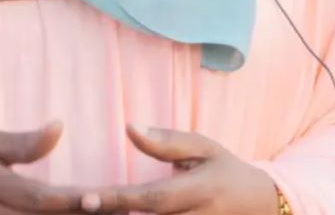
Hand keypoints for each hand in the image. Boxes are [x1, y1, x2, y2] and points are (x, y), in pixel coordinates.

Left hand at [78, 126, 278, 213]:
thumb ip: (166, 142)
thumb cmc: (225, 172)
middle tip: (73, 207)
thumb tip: (128, 127)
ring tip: (83, 211)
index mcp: (198, 192)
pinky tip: (110, 214)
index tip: (85, 199)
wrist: (261, 206)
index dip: (117, 201)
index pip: (151, 199)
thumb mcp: (204, 149)